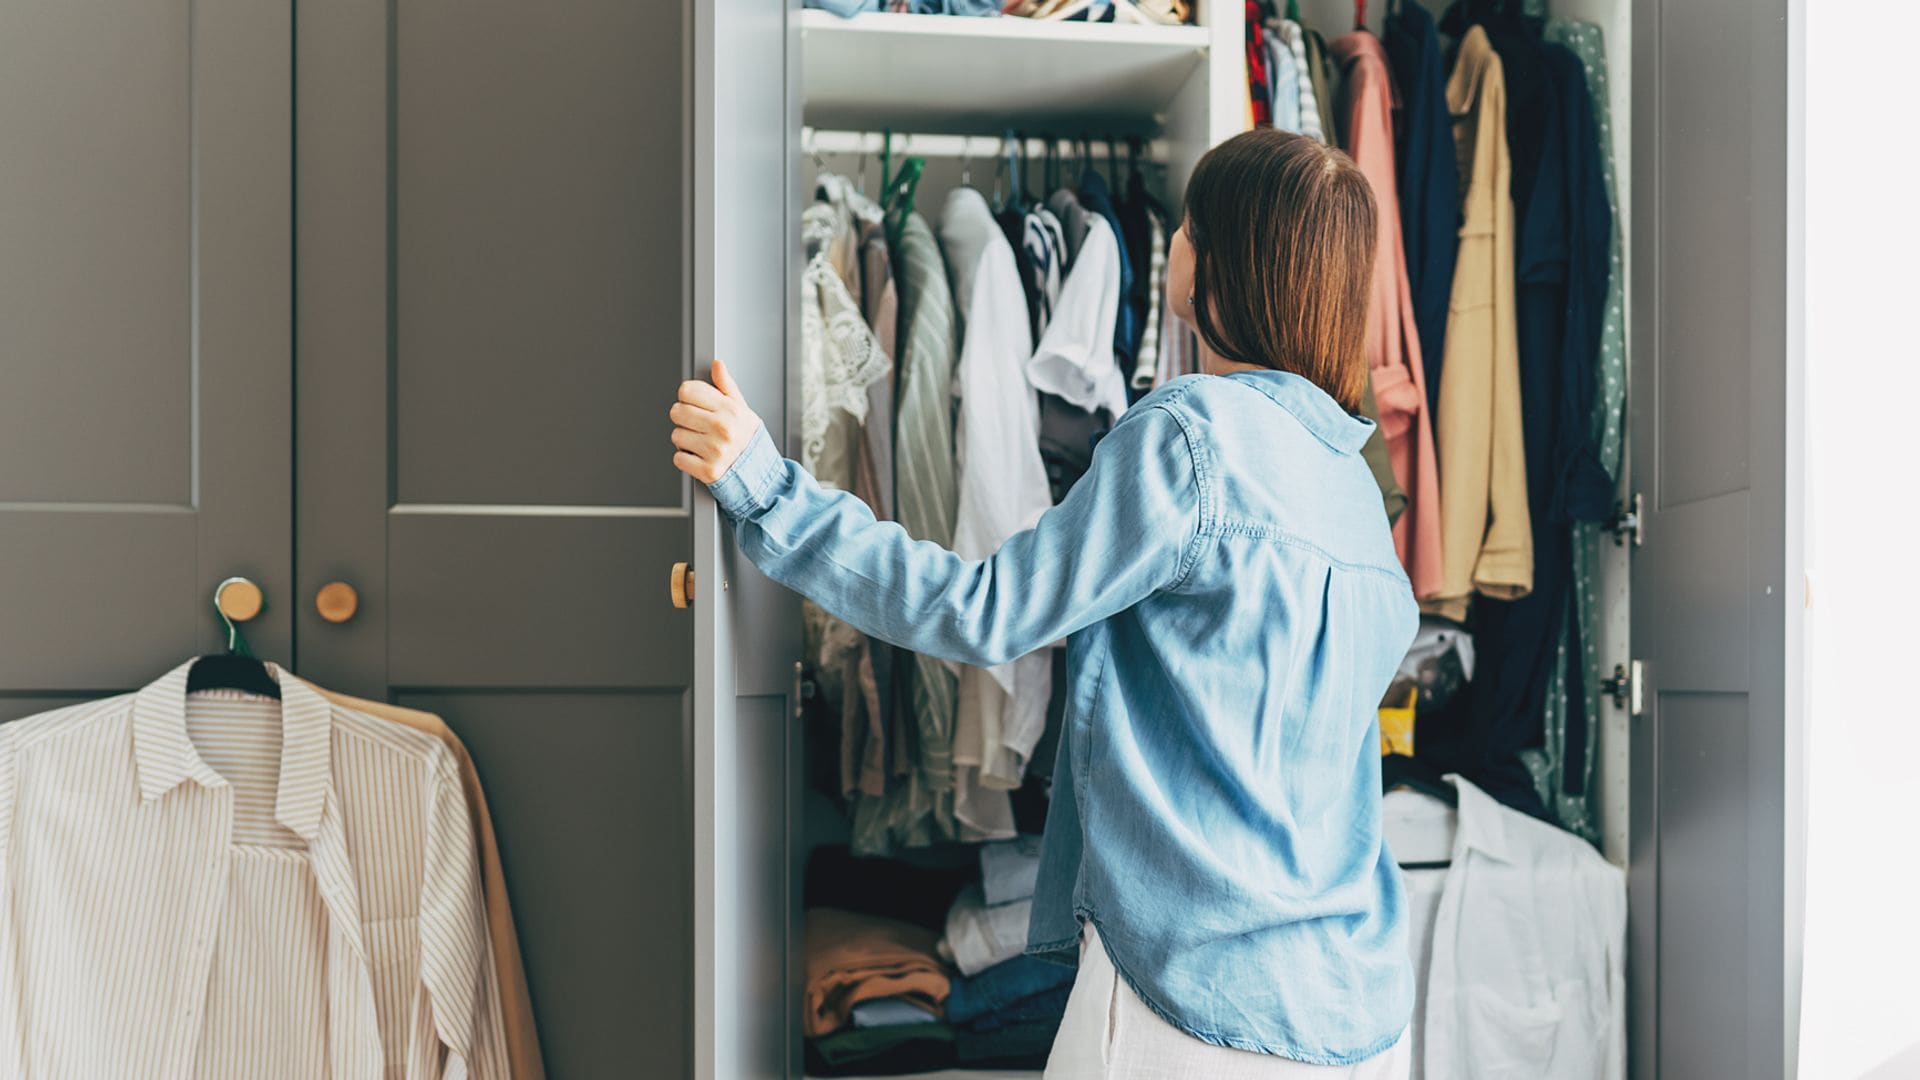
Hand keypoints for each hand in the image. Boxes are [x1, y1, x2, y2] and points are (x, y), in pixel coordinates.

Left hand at [671, 358, 764, 484]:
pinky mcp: (707, 471)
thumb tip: (717, 365)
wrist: (758, 472)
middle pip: (677, 411)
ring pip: (676, 435)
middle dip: (683, 418)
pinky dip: (685, 459)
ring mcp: (715, 450)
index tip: (694, 403)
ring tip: (701, 442)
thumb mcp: (741, 409)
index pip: (687, 391)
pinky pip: (678, 458)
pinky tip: (699, 456)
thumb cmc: (748, 439)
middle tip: (697, 425)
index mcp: (729, 410)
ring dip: (685, 440)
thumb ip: (726, 386)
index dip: (687, 397)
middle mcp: (722, 429)